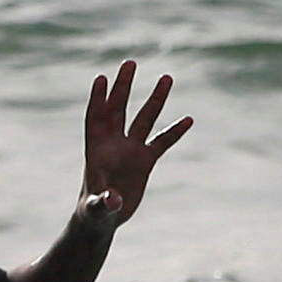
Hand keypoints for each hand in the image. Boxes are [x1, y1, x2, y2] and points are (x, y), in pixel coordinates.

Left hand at [77, 61, 191, 228]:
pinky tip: (189, 119)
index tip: (102, 79)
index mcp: (96, 149)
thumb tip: (113, 199)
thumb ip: (102, 203)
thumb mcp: (95, 209)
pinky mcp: (145, 161)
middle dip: (123, 86)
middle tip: (130, 63)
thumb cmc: (93, 212)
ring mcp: (130, 150)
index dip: (98, 99)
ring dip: (155, 99)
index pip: (96, 117)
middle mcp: (114, 144)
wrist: (104, 218)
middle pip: (118, 109)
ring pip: (144, 119)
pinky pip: (162, 142)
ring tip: (167, 77)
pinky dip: (174, 132)